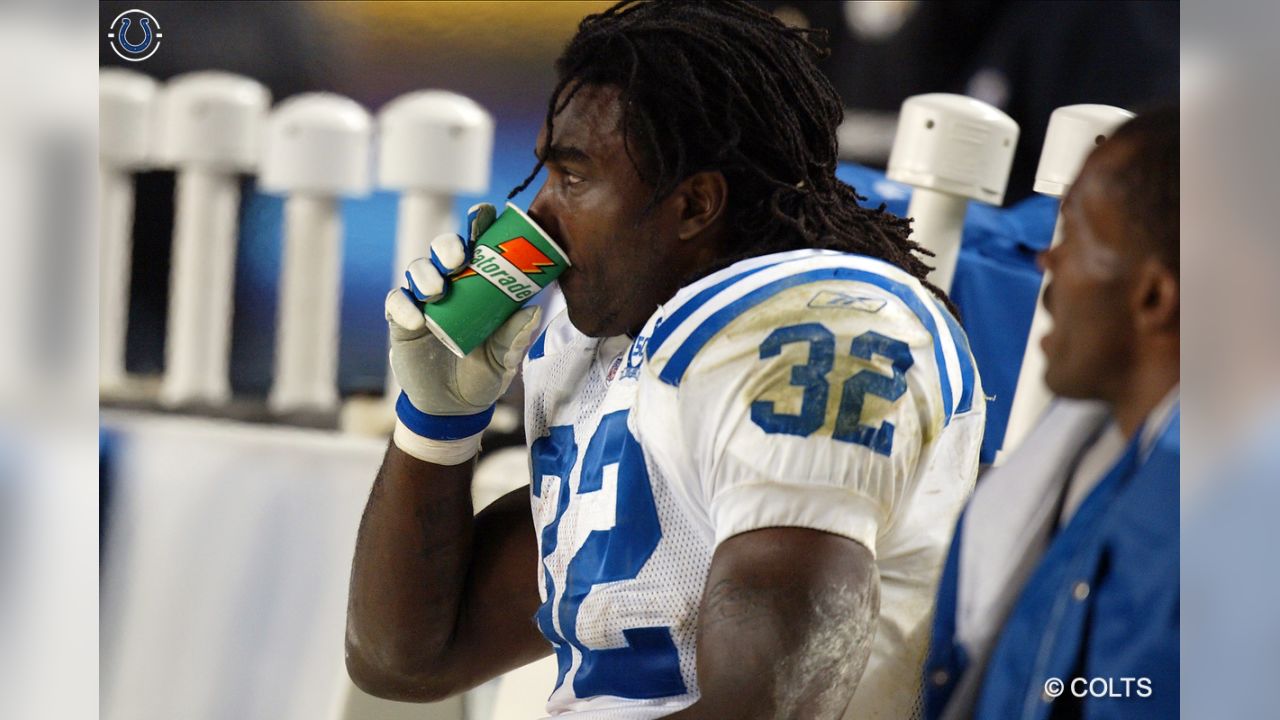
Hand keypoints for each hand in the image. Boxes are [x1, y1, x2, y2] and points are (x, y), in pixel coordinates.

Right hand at [387, 203, 540, 464]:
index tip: (483, 215)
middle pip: (443, 249)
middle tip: (458, 257)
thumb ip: (515, 338)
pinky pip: (396, 302)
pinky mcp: (402, 321)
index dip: (479, 225)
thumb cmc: (484, 374)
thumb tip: (532, 311)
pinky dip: (403, 305)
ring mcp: (424, 301)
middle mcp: (452, 285)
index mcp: (480, 285)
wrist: (453, 408)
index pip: (479, 245)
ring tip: (436, 290)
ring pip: (418, 269)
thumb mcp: (505, 360)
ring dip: (425, 272)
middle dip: (448, 245)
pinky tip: (416, 318)